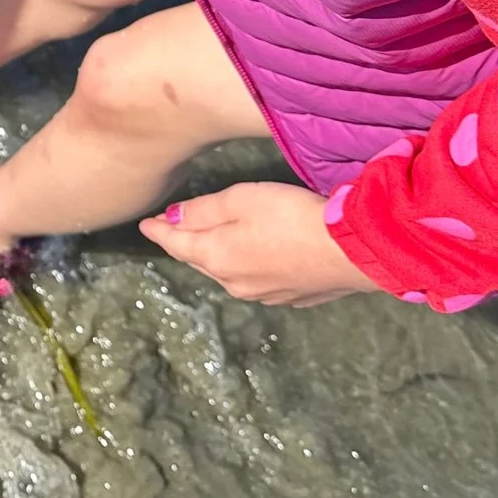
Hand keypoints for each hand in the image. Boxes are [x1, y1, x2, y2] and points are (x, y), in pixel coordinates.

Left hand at [140, 181, 380, 306]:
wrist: (351, 249)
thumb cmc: (291, 216)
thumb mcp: (240, 200)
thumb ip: (202, 211)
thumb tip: (171, 220)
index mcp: (215, 258)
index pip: (176, 244)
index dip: (159, 231)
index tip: (146, 224)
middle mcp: (234, 283)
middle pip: (200, 260)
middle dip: (186, 244)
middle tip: (174, 229)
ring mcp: (265, 294)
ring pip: (228, 273)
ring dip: (217, 257)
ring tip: (212, 242)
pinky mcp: (293, 297)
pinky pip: (257, 280)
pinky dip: (248, 266)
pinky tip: (256, 258)